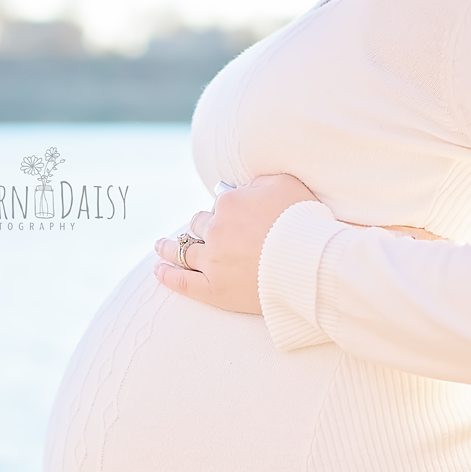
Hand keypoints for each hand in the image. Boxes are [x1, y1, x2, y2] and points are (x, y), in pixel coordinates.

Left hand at [152, 174, 317, 314]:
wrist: (312, 263)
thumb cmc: (304, 221)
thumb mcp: (285, 183)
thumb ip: (258, 181)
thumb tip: (243, 187)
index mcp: (229, 203)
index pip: (219, 204)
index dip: (228, 210)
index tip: (236, 217)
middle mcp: (215, 230)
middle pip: (200, 226)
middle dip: (201, 228)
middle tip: (198, 232)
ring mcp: (212, 261)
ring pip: (183, 251)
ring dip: (170, 248)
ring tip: (160, 247)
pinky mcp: (215, 289)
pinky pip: (183, 282)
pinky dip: (168, 275)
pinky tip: (158, 271)